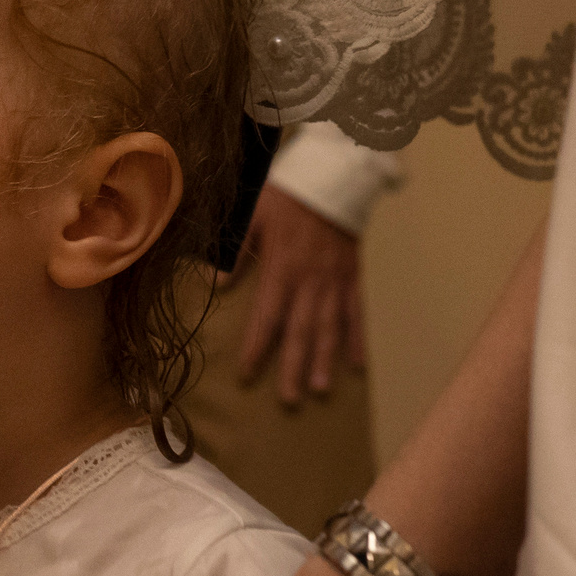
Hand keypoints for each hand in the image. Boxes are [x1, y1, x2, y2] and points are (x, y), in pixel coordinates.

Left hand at [235, 187, 367, 405]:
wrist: (333, 175)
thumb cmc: (288, 194)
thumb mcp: (253, 214)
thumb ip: (238, 251)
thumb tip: (218, 284)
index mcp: (282, 268)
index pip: (267, 316)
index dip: (257, 346)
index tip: (248, 374)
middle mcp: (310, 280)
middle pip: (300, 330)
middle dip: (294, 366)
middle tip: (289, 399)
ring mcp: (334, 280)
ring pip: (329, 327)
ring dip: (324, 360)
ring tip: (320, 390)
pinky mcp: (352, 275)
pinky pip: (355, 311)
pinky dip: (356, 338)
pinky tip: (356, 364)